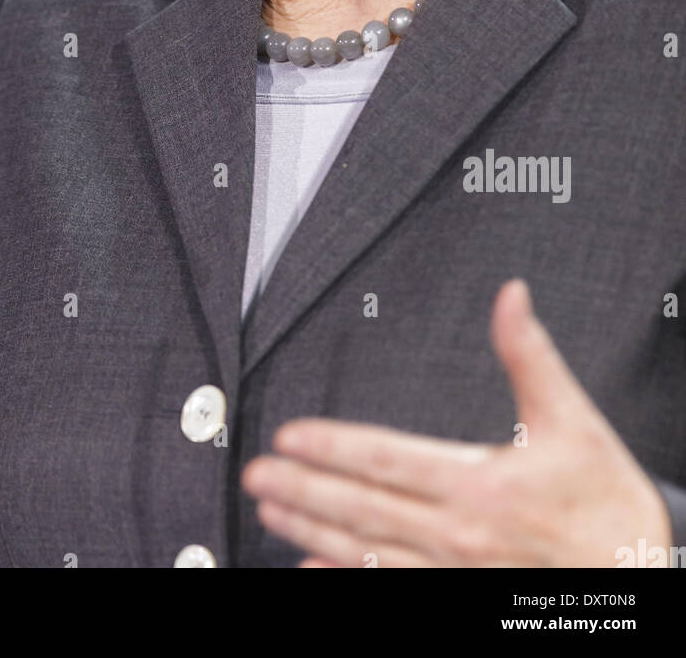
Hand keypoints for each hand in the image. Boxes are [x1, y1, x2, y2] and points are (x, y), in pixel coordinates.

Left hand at [241, 279, 672, 566]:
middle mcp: (457, 535)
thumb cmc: (606, 505)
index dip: (331, 447)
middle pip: (360, 508)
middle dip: (302, 489)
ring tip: (270, 514)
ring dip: (311, 533)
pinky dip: (346, 582)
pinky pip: (392, 593)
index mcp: (478, 484)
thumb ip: (529, 356)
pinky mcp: (462, 603)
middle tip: (255, 475)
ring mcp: (456, 576)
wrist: (645, 578)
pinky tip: (312, 573)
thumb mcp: (572, 420)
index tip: (289, 437)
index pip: (383, 459)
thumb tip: (510, 297)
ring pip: (366, 553)